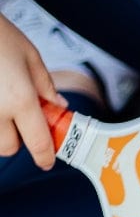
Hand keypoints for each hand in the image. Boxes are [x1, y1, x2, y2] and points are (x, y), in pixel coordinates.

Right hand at [0, 13, 65, 169]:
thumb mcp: (29, 55)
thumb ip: (45, 85)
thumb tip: (57, 106)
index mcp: (20, 100)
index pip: (38, 143)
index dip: (46, 157)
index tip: (48, 161)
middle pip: (9, 147)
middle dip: (18, 139)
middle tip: (21, 118)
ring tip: (3, 102)